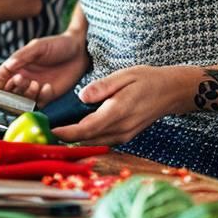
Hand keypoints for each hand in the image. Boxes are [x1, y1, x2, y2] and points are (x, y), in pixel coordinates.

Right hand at [0, 33, 90, 105]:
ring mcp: (35, 88)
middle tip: (23, 80)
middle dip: (13, 90)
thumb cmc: (58, 44)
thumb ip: (22, 56)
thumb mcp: (38, 46)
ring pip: (22, 100)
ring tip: (36, 84)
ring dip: (27, 94)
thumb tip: (8, 65)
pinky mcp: (47, 95)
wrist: (80, 50)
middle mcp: (23, 78)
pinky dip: (41, 98)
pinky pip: (38, 103)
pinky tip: (48, 87)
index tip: (2, 83)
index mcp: (17, 66)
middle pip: (8, 93)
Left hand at [51, 66, 179, 144]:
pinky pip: (102, 140)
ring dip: (76, 138)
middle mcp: (121, 129)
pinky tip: (77, 128)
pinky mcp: (125, 137)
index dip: (67, 132)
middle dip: (66, 137)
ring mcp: (124, 136)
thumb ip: (102, 87)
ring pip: (94, 142)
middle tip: (46, 130)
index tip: (51, 130)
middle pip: (88, 139)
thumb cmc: (147, 80)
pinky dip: (88, 137)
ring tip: (57, 129)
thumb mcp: (124, 75)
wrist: (171, 92)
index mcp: (118, 112)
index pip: (88, 128)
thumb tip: (81, 96)